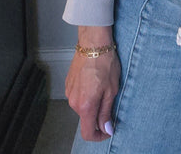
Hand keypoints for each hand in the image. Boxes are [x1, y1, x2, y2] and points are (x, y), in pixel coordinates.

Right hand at [65, 26, 120, 141]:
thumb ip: (107, 112)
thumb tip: (106, 128)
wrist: (93, 43)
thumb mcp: (111, 90)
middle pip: (86, 118)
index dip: (99, 136)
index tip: (108, 130)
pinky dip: (87, 94)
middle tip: (110, 100)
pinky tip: (95, 81)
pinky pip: (78, 96)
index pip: (88, 133)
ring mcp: (69, 92)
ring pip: (82, 106)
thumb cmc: (105, 63)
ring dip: (93, 103)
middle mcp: (74, 102)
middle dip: (98, 115)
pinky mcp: (68, 83)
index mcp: (85, 106)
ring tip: (103, 86)